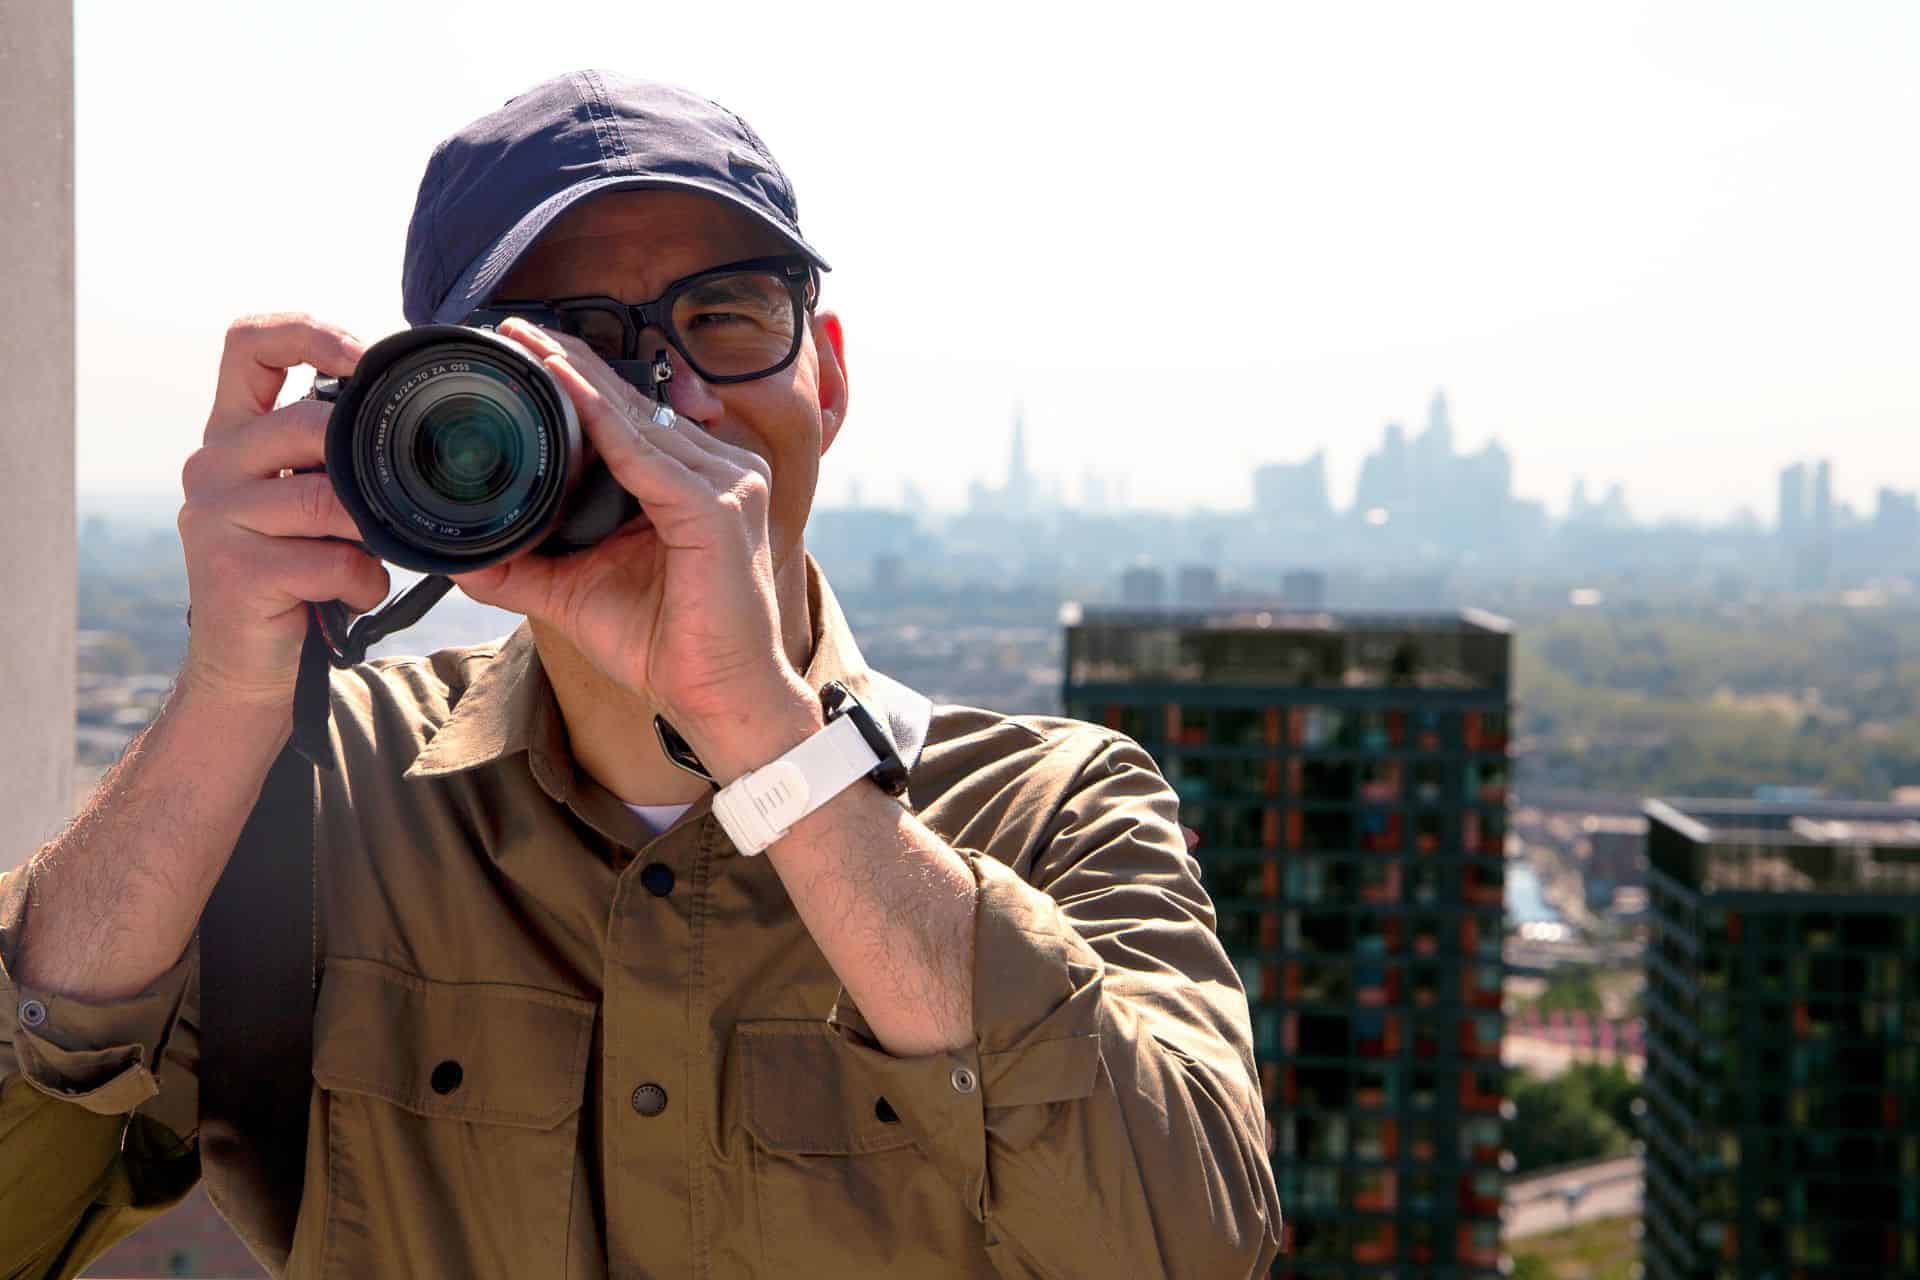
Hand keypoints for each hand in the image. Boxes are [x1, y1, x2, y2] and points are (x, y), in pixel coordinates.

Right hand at [176, 314, 389, 713]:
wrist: (250, 667)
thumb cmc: (298, 576)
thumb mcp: (313, 501)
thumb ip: (335, 455)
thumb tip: (411, 414)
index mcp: (234, 434)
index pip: (249, 343)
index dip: (310, 331)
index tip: (366, 358)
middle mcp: (212, 464)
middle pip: (307, 423)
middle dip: (367, 463)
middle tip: (391, 501)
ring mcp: (213, 516)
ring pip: (328, 497)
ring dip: (373, 532)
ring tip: (374, 556)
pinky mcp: (232, 571)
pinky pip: (333, 560)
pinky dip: (365, 581)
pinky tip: (355, 595)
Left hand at [450, 318, 810, 762]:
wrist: (718, 698)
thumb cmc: (669, 646)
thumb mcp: (579, 594)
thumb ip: (527, 565)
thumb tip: (461, 555)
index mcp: (700, 481)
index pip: (635, 414)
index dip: (579, 378)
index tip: (523, 349)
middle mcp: (723, 471)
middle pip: (636, 401)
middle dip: (571, 362)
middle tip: (511, 326)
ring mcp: (728, 484)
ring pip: (638, 417)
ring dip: (578, 377)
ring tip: (527, 342)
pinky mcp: (718, 508)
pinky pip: (646, 453)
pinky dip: (600, 420)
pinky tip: (562, 391)